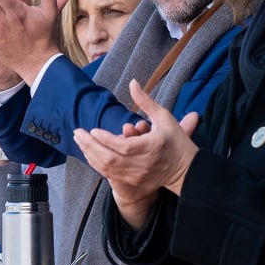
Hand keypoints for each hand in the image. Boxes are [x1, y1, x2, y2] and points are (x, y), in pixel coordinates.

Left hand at [73, 80, 199, 226]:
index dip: (105, 139)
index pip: (123, 146)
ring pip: (106, 168)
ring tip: (80, 141)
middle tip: (78, 132)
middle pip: (109, 158)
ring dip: (90, 154)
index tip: (93, 130)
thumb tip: (132, 83)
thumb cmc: (175, 142)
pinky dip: (96, 164)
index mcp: (151, 147)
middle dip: (90, 146)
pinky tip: (89, 153)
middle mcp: (142, 164)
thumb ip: (146, 101)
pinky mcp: (132, 182)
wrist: (186, 171)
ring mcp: (136, 175)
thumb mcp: (164, 117)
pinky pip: (108, 174)